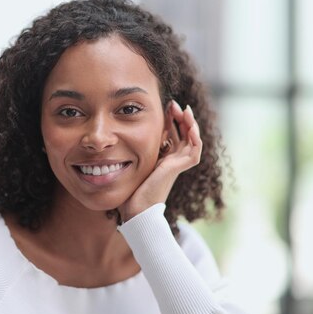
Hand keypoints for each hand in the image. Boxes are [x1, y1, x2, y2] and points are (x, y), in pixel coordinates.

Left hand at [118, 101, 201, 220]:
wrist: (136, 209)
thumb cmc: (131, 191)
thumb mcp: (132, 164)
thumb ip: (132, 152)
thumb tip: (117, 140)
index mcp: (163, 159)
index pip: (172, 135)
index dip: (171, 120)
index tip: (166, 107)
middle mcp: (172, 161)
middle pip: (184, 134)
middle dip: (180, 117)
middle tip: (173, 104)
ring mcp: (177, 165)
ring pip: (193, 140)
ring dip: (190, 124)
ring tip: (184, 110)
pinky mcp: (179, 168)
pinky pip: (195, 151)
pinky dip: (195, 138)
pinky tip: (190, 126)